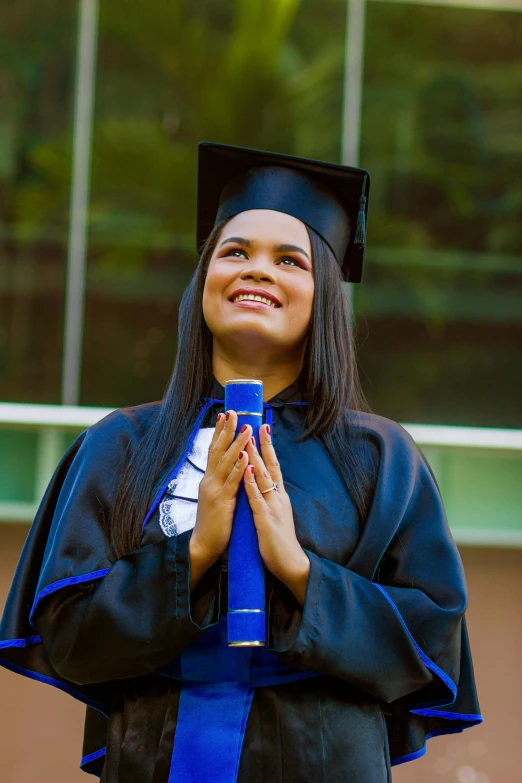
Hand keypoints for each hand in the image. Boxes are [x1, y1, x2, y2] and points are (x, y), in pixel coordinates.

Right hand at [190, 410, 251, 576]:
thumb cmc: (212, 525)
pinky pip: (232, 481)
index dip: (219, 432)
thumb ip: (222, 484)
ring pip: (227, 462)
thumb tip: (230, 469)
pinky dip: (240, 467)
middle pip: (218, 450)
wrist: (202, 547)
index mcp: (209, 480)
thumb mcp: (216, 499)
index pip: (214, 451)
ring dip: (237, 443)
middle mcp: (209, 481)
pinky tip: (247, 456)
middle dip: (226, 430)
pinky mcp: (222, 502)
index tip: (225, 415)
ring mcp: (215, 490)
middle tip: (233, 411)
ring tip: (246, 427)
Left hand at [244, 424, 309, 605]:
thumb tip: (265, 485)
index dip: (268, 447)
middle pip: (270, 465)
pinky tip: (246, 470)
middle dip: (262, 445)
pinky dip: (251, 482)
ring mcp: (272, 506)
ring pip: (263, 477)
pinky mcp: (266, 519)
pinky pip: (257, 498)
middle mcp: (278, 496)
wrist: (291, 563)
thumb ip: (271, 499)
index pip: (274, 466)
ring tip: (247, 439)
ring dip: (255, 457)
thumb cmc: (280, 541)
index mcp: (279, 496)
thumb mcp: (276, 514)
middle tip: (256, 423)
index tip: (263, 428)